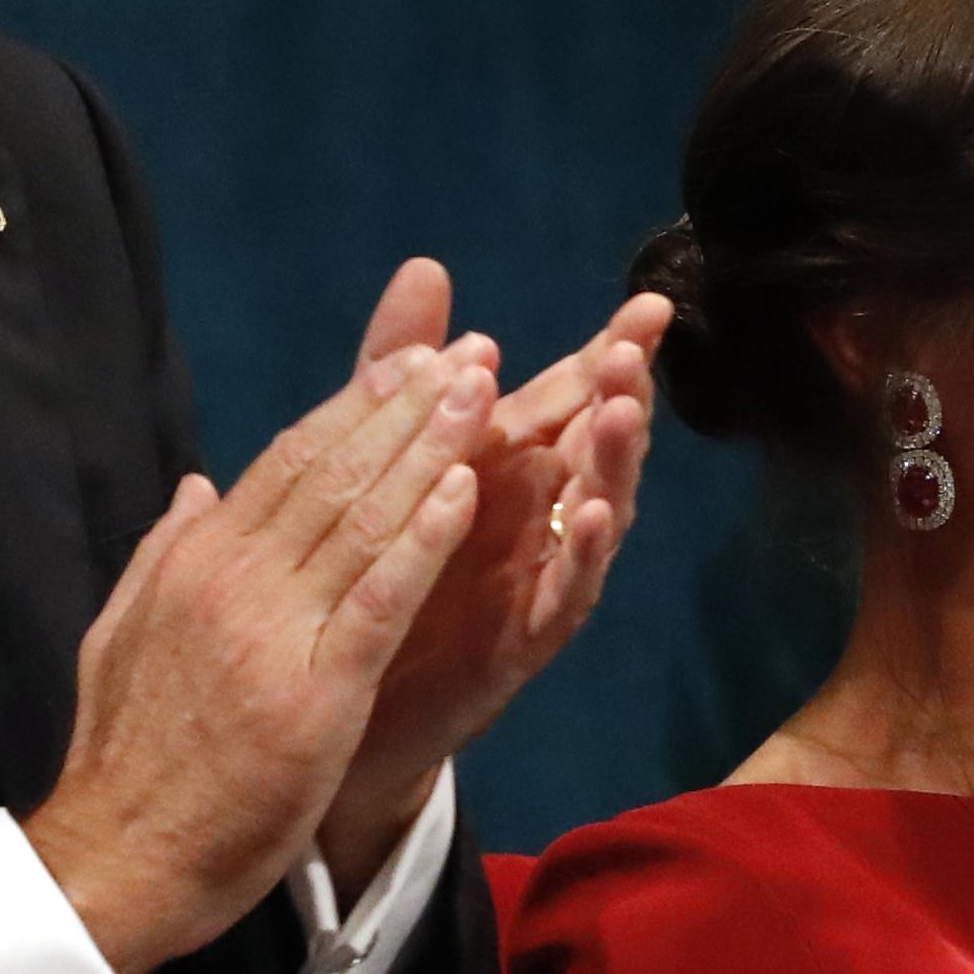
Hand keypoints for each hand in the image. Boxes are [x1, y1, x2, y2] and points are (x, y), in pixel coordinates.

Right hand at [22, 344, 494, 973]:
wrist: (116, 859)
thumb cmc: (127, 760)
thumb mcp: (122, 633)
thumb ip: (165, 552)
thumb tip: (196, 484)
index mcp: (195, 561)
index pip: (286, 462)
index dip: (353, 406)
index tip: (409, 361)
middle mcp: (233, 578)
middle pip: (333, 471)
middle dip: (406, 404)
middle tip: (468, 350)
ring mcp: (273, 632)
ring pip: (361, 517)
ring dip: (429, 447)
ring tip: (484, 392)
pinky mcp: (312, 693)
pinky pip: (377, 600)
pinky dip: (422, 540)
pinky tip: (464, 490)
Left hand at [316, 261, 667, 884]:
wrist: (327, 706)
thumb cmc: (370, 578)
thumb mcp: (381, 457)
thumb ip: (401, 368)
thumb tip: (428, 267)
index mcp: (501, 471)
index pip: (566, 399)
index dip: (608, 353)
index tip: (647, 304)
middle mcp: (531, 521)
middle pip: (593, 450)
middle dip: (622, 399)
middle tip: (636, 350)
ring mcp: (533, 582)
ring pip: (594, 517)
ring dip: (612, 468)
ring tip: (622, 415)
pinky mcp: (520, 643)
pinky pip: (564, 597)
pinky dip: (583, 557)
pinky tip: (592, 518)